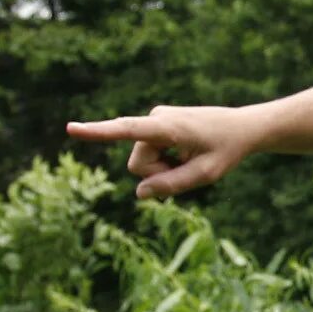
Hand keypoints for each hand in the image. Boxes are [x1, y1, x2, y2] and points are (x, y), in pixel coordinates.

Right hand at [68, 104, 258, 199]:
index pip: (128, 130)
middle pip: (138, 165)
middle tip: (190, 166)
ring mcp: (155, 119)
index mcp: (169, 127)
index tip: (71, 128)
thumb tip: (140, 193)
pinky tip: (185, 154)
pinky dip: (165, 161)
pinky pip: (149, 154)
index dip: (98, 132)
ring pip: (142, 162)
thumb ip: (173, 184)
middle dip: (159, 174)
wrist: (241, 127)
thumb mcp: (207, 174)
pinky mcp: (156, 124)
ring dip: (164, 168)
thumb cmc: (227, 150)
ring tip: (190, 158)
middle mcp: (156, 117)